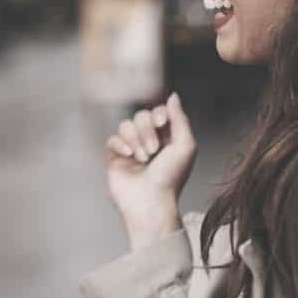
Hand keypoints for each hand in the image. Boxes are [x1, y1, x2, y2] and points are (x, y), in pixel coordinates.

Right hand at [105, 92, 194, 250]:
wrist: (150, 202)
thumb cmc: (171, 177)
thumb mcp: (185, 146)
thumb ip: (180, 118)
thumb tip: (172, 96)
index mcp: (168, 138)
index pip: (159, 112)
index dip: (159, 114)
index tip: (162, 123)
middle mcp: (150, 141)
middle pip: (141, 116)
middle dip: (146, 130)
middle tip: (153, 151)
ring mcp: (131, 149)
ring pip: (125, 125)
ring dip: (135, 139)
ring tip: (143, 158)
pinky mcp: (116, 157)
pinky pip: (112, 139)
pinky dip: (120, 145)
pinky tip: (128, 157)